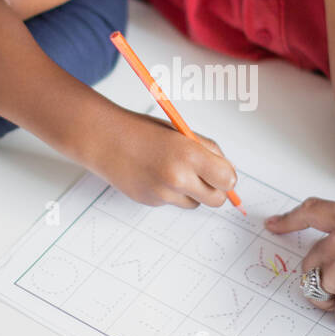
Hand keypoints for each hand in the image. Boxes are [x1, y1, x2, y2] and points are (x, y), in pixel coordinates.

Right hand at [87, 110, 237, 208]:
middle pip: (216, 200)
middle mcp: (178, 177)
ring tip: (174, 171)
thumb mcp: (181, 133)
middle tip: (207, 177)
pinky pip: (174, 202)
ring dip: (192, 192)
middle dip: (216, 190)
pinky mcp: (152, 203)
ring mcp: (164, 194)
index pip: (228, 180)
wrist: (105, 140)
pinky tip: (156, 175)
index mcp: (189, 154)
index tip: (223, 172)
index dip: (227, 177)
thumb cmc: (143, 132)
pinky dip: (171, 193)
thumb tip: (228, 172)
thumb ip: (207, 151)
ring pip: (195, 203)